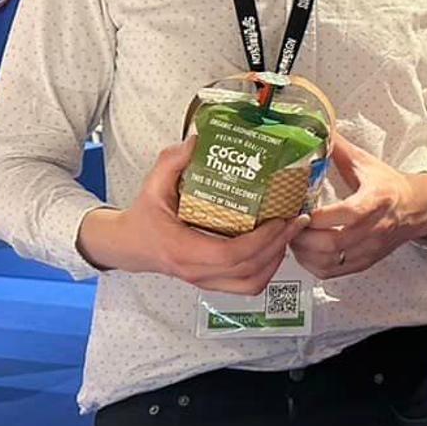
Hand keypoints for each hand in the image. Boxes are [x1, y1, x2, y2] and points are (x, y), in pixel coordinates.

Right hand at [76, 136, 306, 294]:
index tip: (279, 219)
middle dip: (278, 245)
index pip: (229, 254)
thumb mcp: (153, 184)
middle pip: (248, 270)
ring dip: (275, 260)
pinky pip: (245, 286)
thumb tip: (198, 139)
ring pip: (250, 283)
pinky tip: (274, 248)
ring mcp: (204, 281)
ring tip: (289, 233)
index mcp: (182, 249)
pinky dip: (265, 271)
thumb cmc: (144, 216)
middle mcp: (195, 271)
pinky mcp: (211, 283)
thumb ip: (172, 161)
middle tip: (296, 220)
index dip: (260, 240)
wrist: (130, 245)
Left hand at [292, 138, 426, 278]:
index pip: (347, 214)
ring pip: (331, 261)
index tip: (297, 209)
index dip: (317, 216)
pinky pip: (334, 272)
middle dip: (303, 237)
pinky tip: (305, 252)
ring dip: (304, 253)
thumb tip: (317, 129)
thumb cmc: (388, 185)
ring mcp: (370, 248)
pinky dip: (313, 265)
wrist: (416, 208)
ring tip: (292, 237)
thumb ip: (339, 149)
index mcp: (376, 200)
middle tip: (287, 224)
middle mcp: (375, 228)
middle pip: (334, 243)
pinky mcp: (365, 261)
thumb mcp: (366, 163)